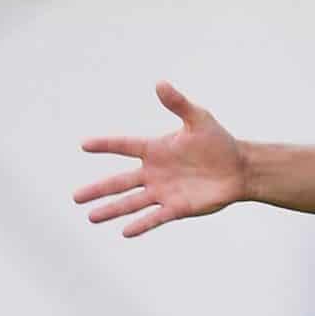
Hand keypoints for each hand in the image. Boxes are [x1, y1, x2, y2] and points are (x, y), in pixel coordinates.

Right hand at [73, 84, 246, 236]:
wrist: (238, 169)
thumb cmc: (218, 142)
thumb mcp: (198, 119)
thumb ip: (178, 103)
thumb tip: (160, 83)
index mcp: (155, 149)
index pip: (124, 146)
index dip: (105, 145)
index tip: (83, 145)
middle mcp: (154, 172)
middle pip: (120, 182)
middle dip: (98, 190)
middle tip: (75, 197)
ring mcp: (163, 191)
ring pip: (132, 202)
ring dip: (112, 209)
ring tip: (91, 217)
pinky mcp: (177, 208)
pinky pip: (155, 217)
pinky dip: (141, 224)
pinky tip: (124, 232)